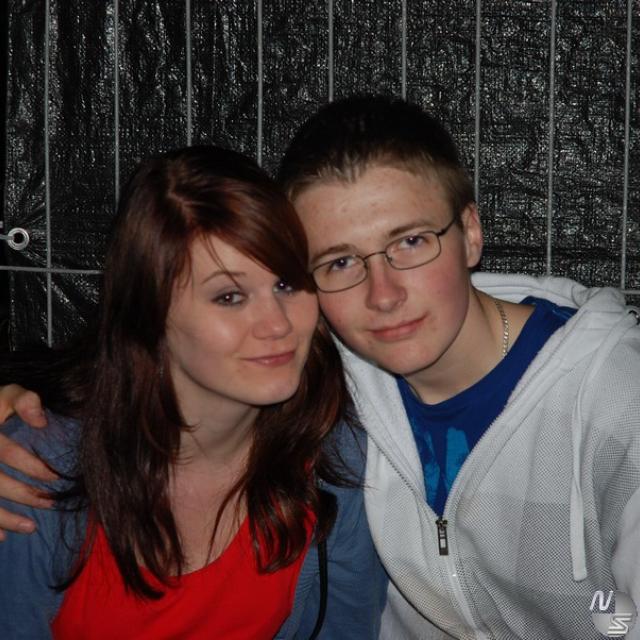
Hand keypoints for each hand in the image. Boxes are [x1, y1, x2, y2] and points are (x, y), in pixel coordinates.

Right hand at [0, 385, 55, 537]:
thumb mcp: (4, 395)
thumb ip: (24, 400)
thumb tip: (42, 422)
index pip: (8, 452)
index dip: (32, 465)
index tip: (55, 475)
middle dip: (25, 494)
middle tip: (52, 502)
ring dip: (5, 518)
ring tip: (31, 528)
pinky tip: (3, 537)